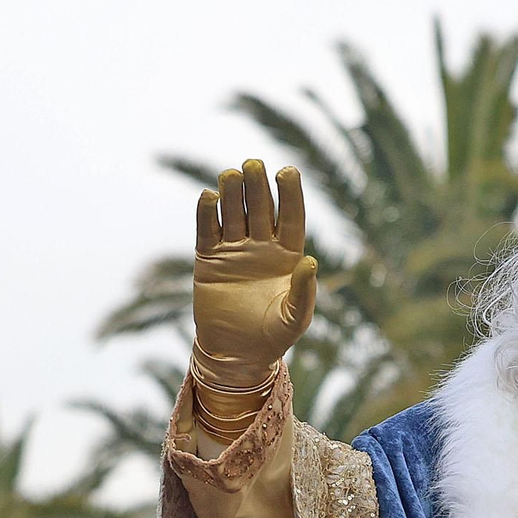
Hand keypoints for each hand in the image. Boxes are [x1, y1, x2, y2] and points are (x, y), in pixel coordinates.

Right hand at [193, 159, 315, 388]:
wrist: (238, 353)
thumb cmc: (275, 336)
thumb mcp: (295, 317)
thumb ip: (304, 291)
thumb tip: (311, 262)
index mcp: (288, 254)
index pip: (291, 217)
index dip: (290, 194)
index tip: (288, 171)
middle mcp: (262, 246)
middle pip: (260, 209)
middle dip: (258, 186)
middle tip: (254, 164)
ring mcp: (235, 250)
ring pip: (234, 214)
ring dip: (232, 193)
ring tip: (231, 174)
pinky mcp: (209, 260)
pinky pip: (207, 231)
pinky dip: (206, 214)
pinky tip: (208, 196)